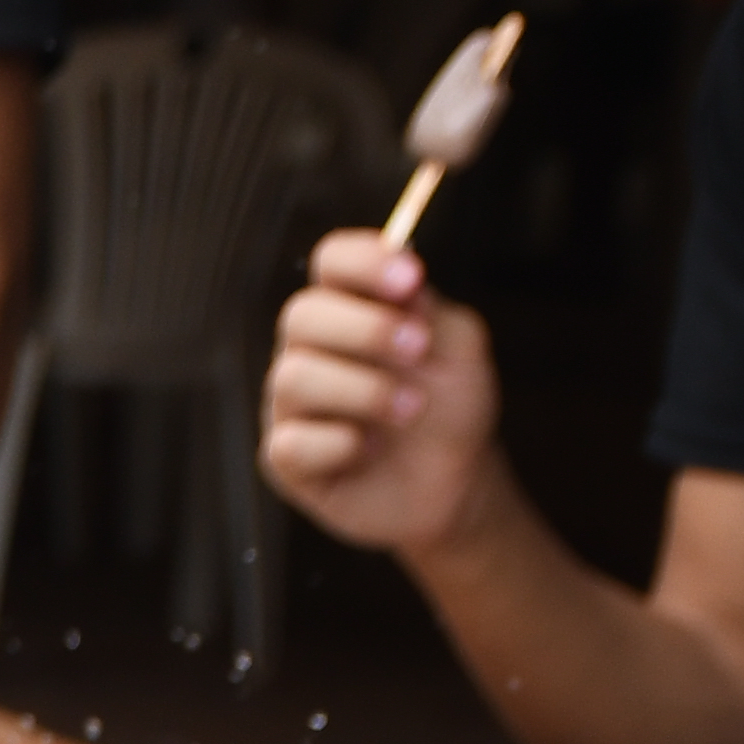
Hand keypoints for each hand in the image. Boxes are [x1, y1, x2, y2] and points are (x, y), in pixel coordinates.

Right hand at [259, 233, 504, 557]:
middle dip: (367, 330)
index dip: (362, 261)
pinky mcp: (284, 457)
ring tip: (410, 411)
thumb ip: (428, 307)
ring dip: (364, 392)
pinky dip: (341, 446)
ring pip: (294, 378)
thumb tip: (401, 265)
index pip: (332, 262)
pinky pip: (292, 442)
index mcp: (351, 308)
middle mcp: (310, 348)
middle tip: (419, 351)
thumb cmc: (451, 407)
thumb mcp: (459, 348)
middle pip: (302, 314)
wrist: (455, 482)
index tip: (411, 278)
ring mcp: (291, 403)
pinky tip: (370, 451)